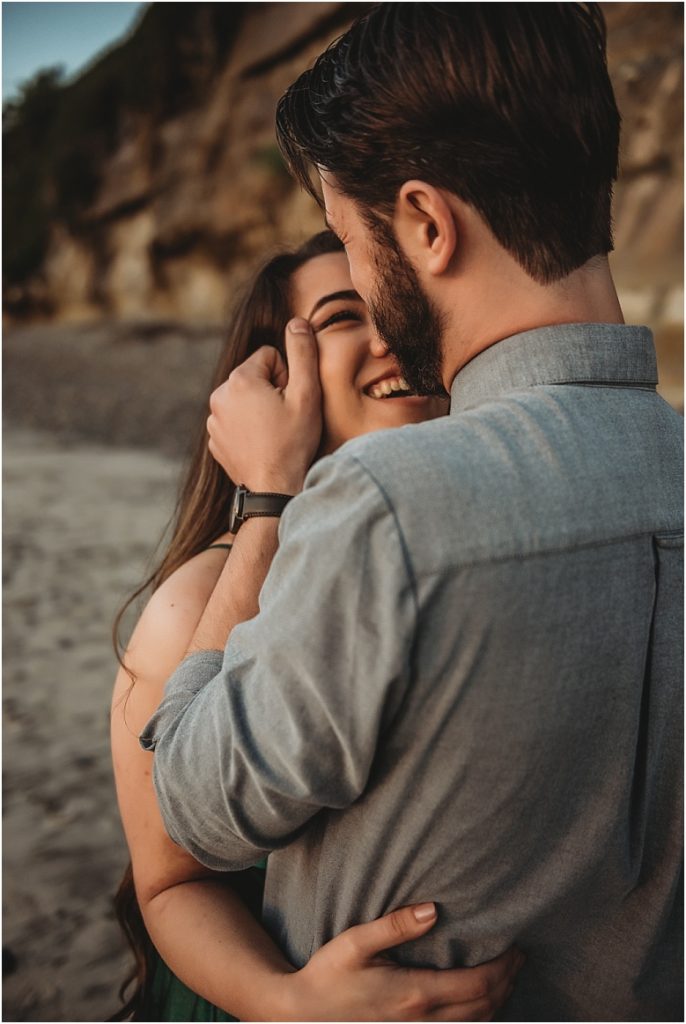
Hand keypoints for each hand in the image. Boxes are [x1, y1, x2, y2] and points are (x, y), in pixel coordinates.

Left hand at [207, 318, 321, 493]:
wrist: (273, 490)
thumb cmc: (293, 442)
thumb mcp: (307, 394)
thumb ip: (303, 352)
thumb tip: (297, 322)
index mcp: (240, 379)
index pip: (270, 357)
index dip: (288, 376)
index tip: (291, 401)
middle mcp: (219, 396)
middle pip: (254, 377)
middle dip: (272, 391)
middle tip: (285, 419)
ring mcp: (213, 420)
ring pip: (244, 399)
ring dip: (260, 409)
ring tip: (274, 433)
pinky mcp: (214, 440)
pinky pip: (234, 421)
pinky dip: (248, 428)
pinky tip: (262, 444)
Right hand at [274, 902, 523, 1021]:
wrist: (303, 1014)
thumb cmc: (328, 974)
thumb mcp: (357, 941)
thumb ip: (395, 925)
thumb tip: (433, 910)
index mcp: (415, 993)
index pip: (478, 985)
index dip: (504, 968)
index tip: (516, 947)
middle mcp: (423, 1020)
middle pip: (484, 1006)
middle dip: (507, 982)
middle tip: (519, 957)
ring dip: (498, 1001)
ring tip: (506, 976)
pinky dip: (477, 1017)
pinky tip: (477, 1002)